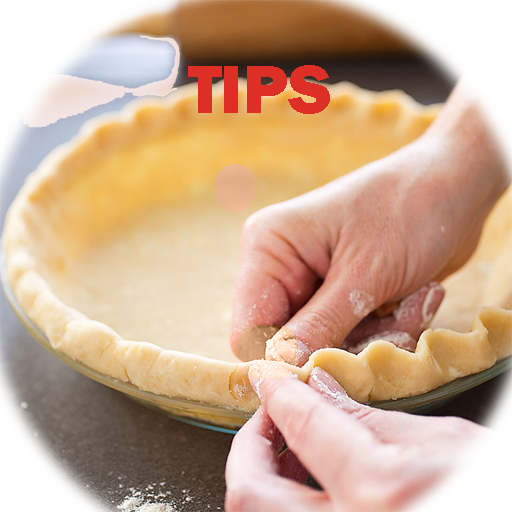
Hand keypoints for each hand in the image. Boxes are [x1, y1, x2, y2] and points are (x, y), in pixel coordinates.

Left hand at [225, 367, 485, 511]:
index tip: (266, 379)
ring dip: (262, 476)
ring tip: (288, 447)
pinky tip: (307, 481)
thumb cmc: (496, 487)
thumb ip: (369, 419)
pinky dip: (285, 499)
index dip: (277, 394)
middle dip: (247, 447)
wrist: (499, 510)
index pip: (303, 425)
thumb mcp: (444, 441)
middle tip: (267, 418)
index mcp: (380, 489)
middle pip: (250, 493)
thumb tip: (320, 389)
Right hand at [230, 82, 507, 363]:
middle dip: (341, 348)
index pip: (248, 329)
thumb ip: (319, 327)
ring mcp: (311, 281)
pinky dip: (386, 330)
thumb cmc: (409, 210)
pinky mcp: (340, 293)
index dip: (279, 363)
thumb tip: (281, 375)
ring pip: (325, 345)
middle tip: (389, 330)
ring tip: (412, 302)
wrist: (456, 186)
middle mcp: (282, 266)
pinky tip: (415, 298)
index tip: (324, 375)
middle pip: (288, 342)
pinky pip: (351, 336)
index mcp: (268, 248)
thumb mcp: (364, 274)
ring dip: (373, 338)